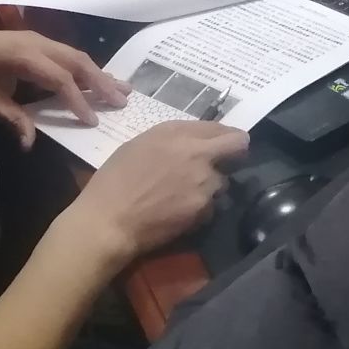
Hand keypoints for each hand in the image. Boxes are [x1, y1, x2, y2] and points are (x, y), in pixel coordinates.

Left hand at [0, 23, 127, 147]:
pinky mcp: (35, 43)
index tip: (93, 121)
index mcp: (25, 55)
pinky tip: (95, 79)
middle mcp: (37, 43)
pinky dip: (84, 68)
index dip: (78, 101)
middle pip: (77, 61)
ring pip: (76, 56)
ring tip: (121, 88)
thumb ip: (10, 119)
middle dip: (101, 82)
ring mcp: (37, 40)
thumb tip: (31, 143)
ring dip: (98, 73)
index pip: (61, 79)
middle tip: (123, 100)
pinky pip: (66, 55)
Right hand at [61, 120, 248, 268]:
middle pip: (238, 147)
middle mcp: (198, 154)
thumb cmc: (115, 180)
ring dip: (211, 185)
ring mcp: (204, 183)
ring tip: (188, 193)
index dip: (224, 136)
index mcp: (178, 134)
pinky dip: (201, 208)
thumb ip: (173, 139)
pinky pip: (211, 205)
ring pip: (223, 181)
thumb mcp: (140, 144)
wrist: (109, 220)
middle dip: (236, 152)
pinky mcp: (203, 209)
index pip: (220, 128)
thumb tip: (194, 140)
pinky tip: (180, 211)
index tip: (223, 143)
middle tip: (225, 161)